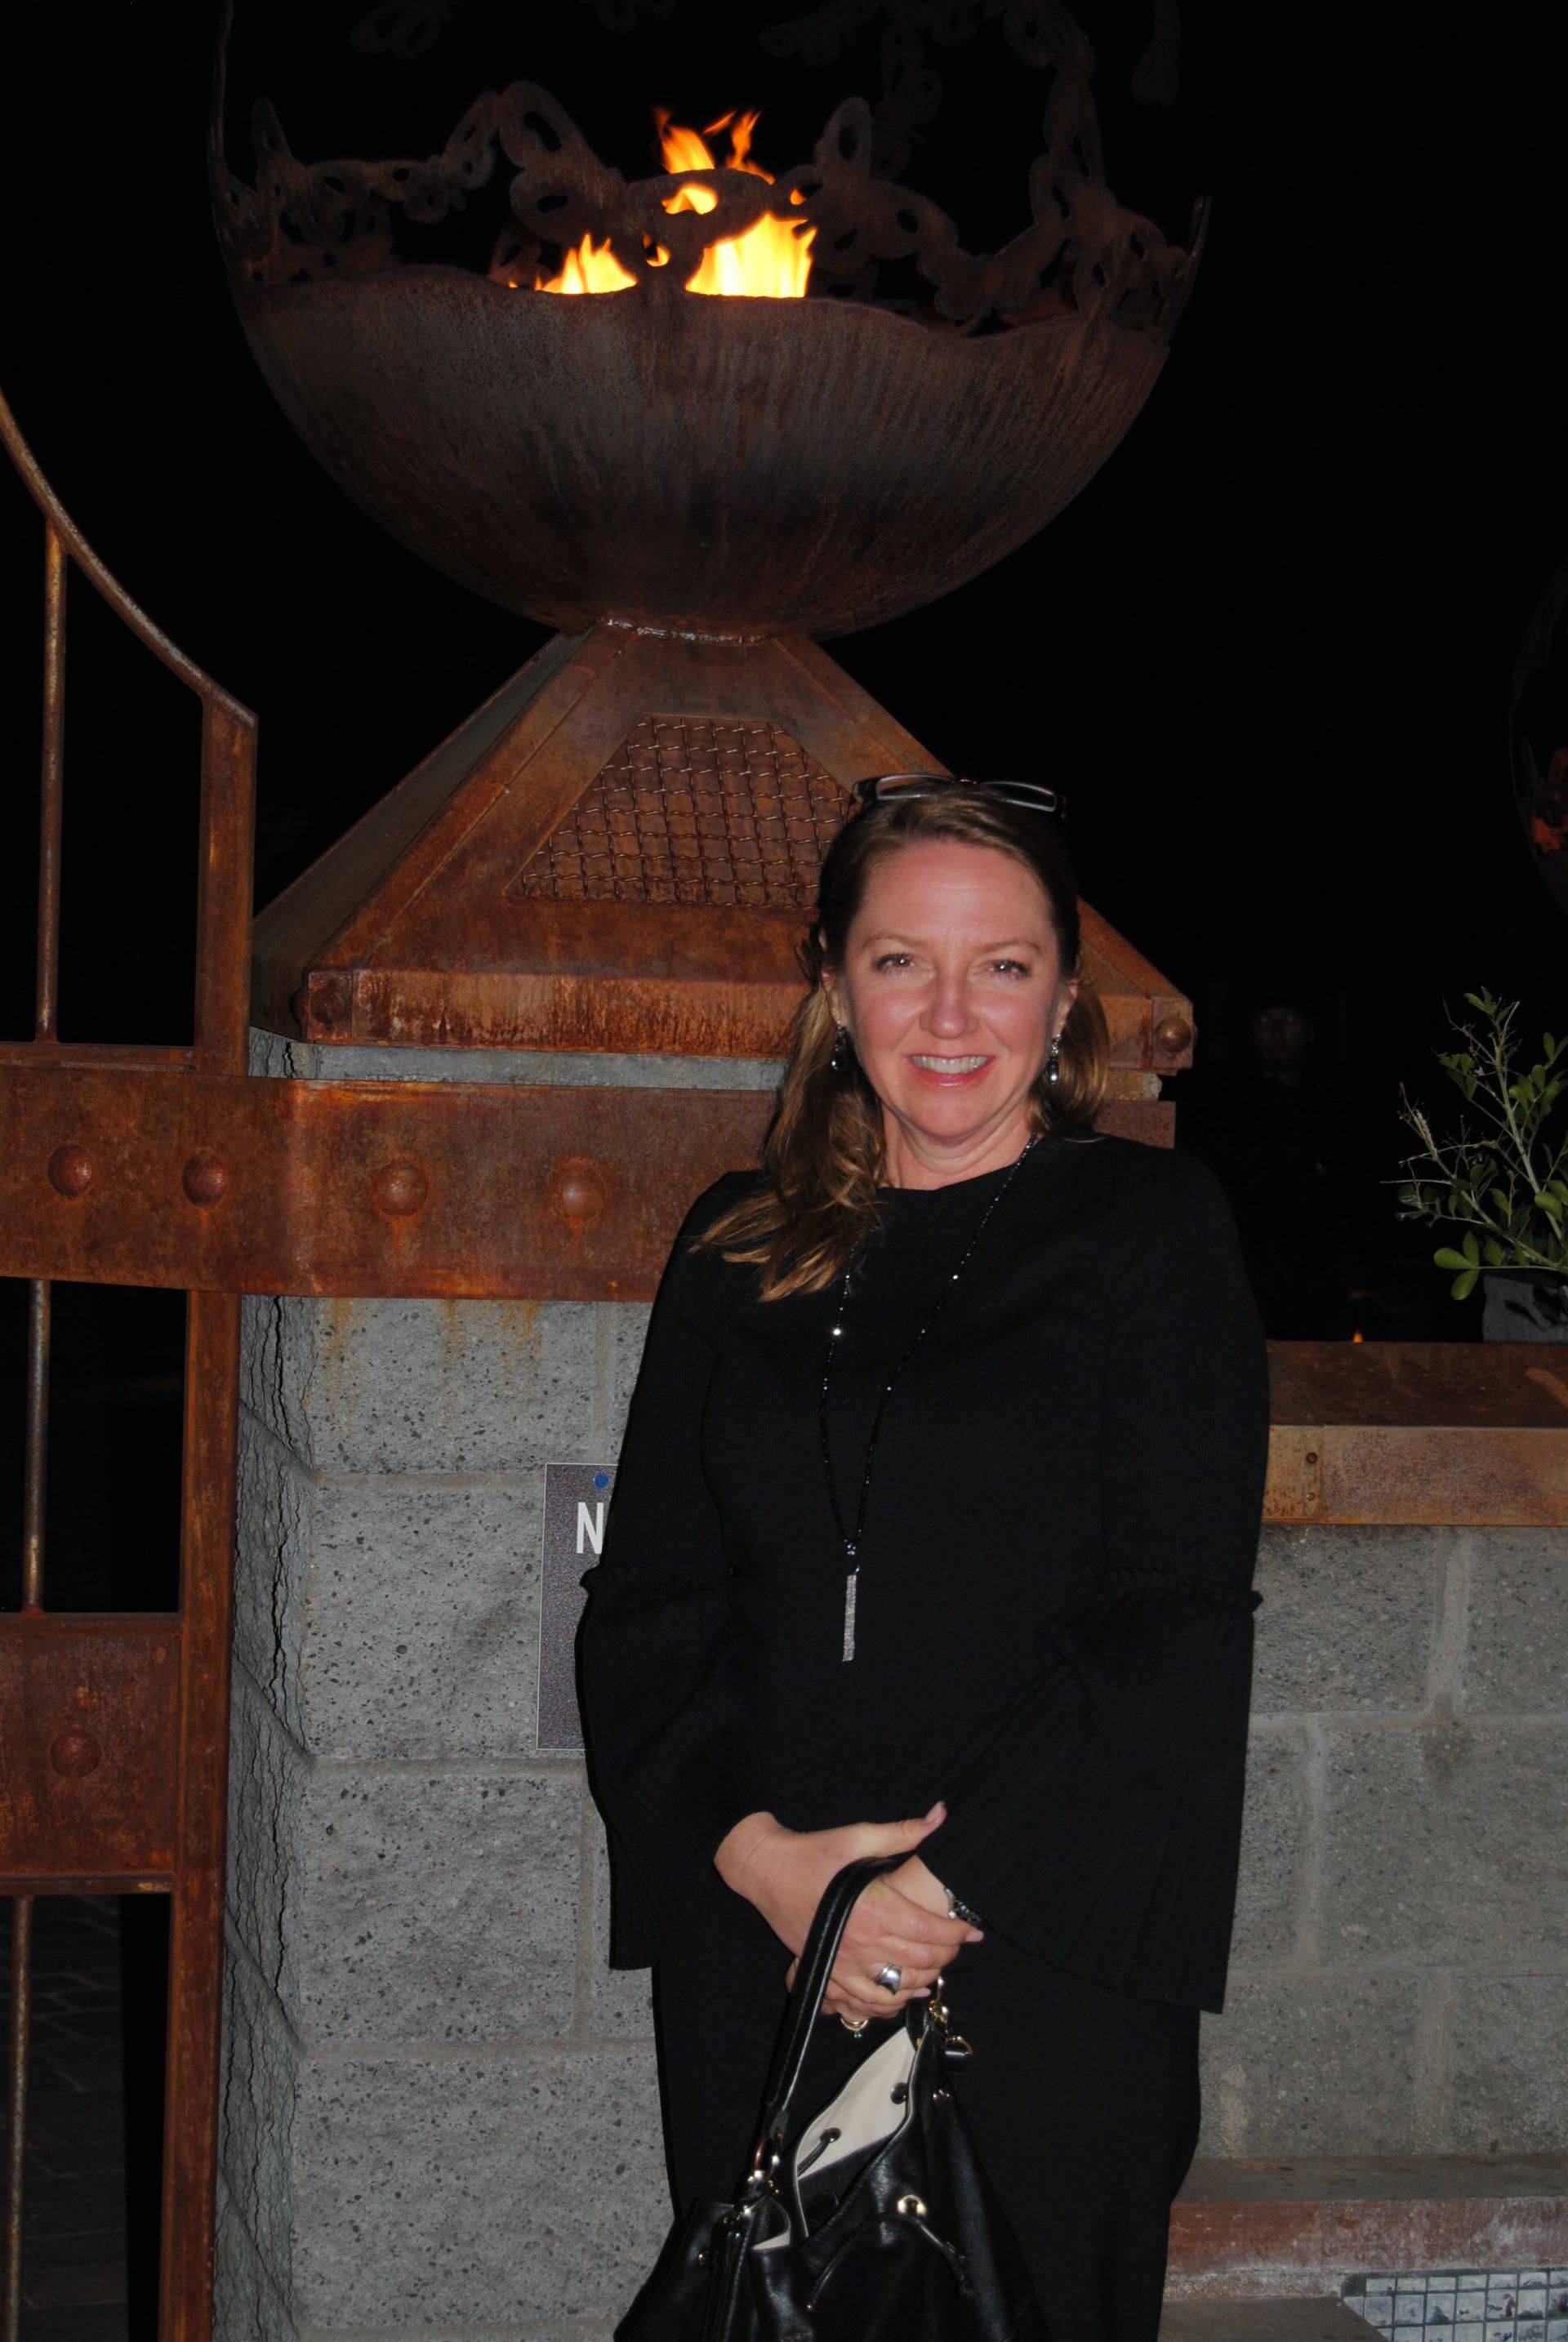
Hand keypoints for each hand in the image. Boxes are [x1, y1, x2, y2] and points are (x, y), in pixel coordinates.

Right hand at [715, 1803, 982, 2024]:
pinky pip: (866, 2001)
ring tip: (939, 1967)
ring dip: (925, 1980)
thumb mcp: (860, 1836)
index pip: (929, 1930)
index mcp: (875, 1907)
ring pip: (898, 1986)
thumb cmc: (814, 1852)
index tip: (973, 1931)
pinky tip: (906, 1993)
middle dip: (947, 1954)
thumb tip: (940, 1814)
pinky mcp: (830, 1972)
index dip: (957, 1933)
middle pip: (920, 1960)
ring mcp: (845, 1962)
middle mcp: (863, 1941)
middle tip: (959, 1944)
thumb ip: (904, 1832)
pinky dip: (891, 2003)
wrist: (767, 1871)